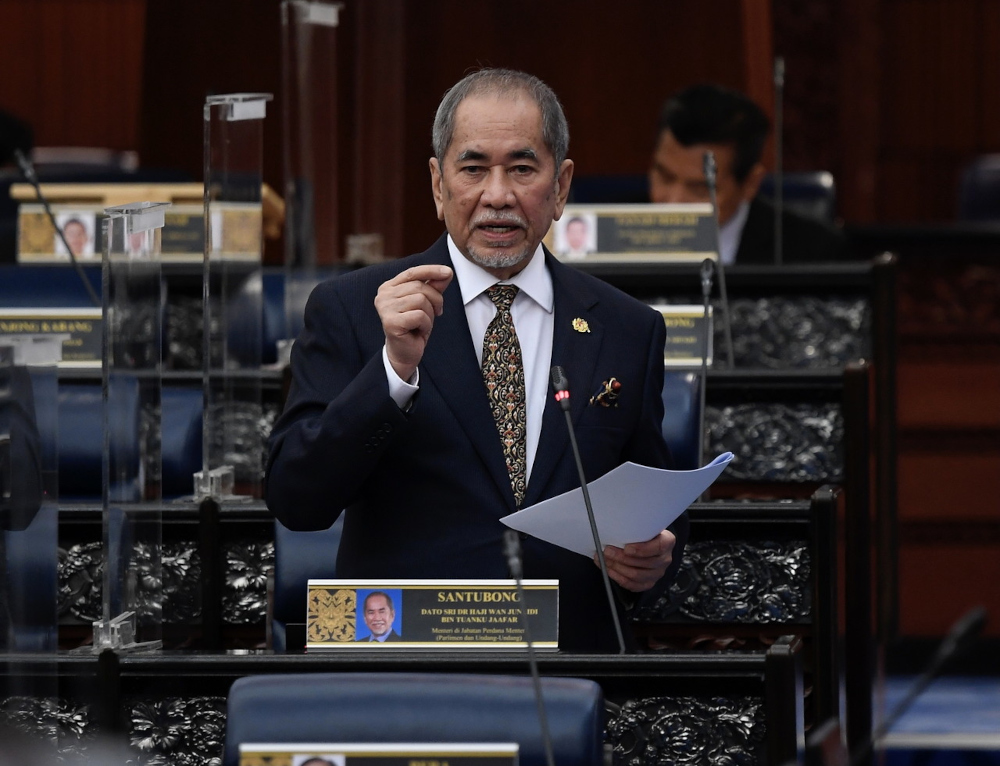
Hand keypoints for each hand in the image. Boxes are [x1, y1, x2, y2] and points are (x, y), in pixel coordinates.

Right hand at [375, 265, 453, 380]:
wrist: (405, 353)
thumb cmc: (414, 327)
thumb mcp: (427, 304)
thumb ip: (434, 287)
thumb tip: (447, 272)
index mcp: (389, 287)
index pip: (412, 272)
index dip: (431, 270)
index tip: (449, 272)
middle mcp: (384, 295)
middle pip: (420, 287)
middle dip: (435, 300)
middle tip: (436, 313)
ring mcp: (385, 308)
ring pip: (421, 300)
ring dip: (429, 314)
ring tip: (422, 324)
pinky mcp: (390, 322)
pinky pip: (420, 315)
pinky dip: (426, 325)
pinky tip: (418, 331)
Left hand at [597, 529, 676, 591]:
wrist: (648, 542)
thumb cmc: (643, 533)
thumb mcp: (643, 526)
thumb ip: (635, 528)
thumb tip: (614, 529)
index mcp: (667, 542)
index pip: (658, 547)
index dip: (641, 549)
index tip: (626, 548)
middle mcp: (664, 559)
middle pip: (644, 563)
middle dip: (622, 557)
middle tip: (607, 551)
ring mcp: (657, 573)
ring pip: (636, 575)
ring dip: (617, 567)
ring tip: (604, 559)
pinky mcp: (648, 583)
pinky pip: (632, 584)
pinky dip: (618, 577)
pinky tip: (609, 570)